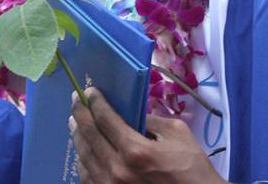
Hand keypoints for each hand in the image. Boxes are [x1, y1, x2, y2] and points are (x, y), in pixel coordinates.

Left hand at [70, 87, 222, 183]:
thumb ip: (151, 120)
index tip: (88, 92)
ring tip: (76, 123)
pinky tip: (84, 151)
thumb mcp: (177, 134)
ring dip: (78, 136)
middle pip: (89, 135)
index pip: (104, 119)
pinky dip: (83, 161)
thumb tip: (132, 111)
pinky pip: (88, 177)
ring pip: (84, 156)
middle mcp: (117, 169)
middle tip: (76, 101)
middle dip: (80, 114)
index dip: (94, 102)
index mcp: (135, 150)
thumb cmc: (192, 170)